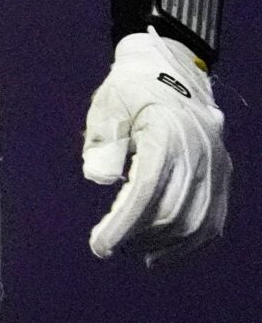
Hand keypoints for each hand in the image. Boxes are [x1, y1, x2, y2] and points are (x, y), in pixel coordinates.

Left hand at [82, 30, 229, 264]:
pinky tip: (161, 254)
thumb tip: (100, 180)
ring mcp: (216, 166)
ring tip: (130, 250)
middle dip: (137, 237)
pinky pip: (213, 220)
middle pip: (172, 212)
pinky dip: (190, 244)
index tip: (99, 246)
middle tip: (105, 245)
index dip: (123, 224)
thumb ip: (103, 142)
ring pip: (197, 223)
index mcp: (168, 134)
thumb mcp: (106, 106)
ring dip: (163, 245)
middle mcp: (199, 154)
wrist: (171, 68)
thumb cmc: (130, 89)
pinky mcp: (223, 175)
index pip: (147, 191)